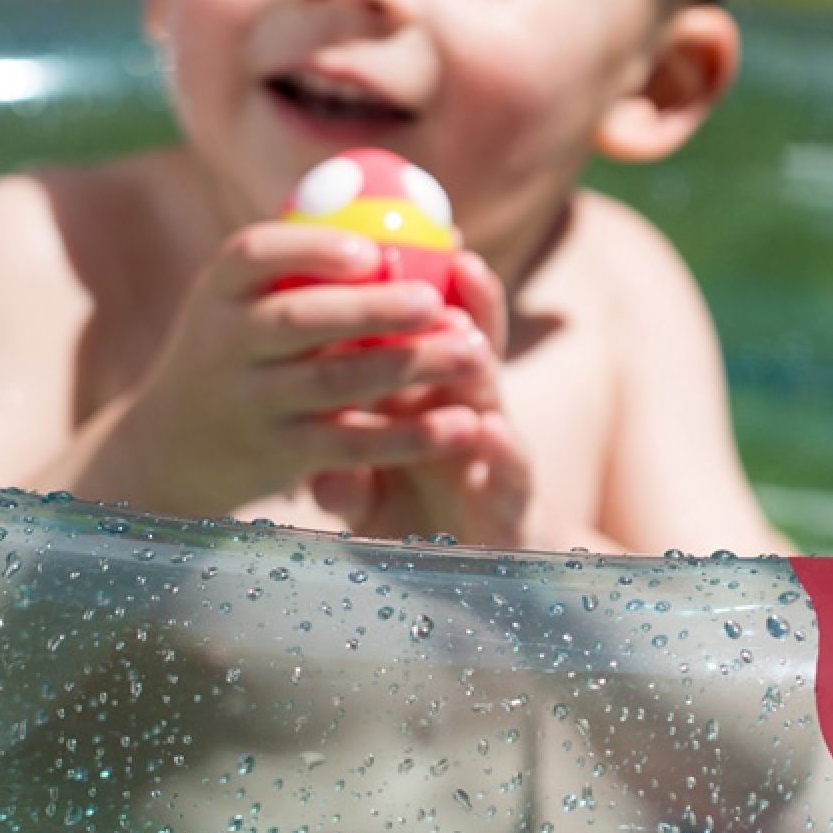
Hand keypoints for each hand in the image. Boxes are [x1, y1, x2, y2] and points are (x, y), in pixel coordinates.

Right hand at [79, 222, 504, 518]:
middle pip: (300, 320)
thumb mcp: (249, 301)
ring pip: (333, 382)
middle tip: (437, 300)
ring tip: (475, 353)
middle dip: (373, 308)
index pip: (254, 254)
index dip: (311, 247)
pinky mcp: (275, 456)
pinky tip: (461, 426)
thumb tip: (445, 226)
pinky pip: (350, 443)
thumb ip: (322, 266)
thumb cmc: (241, 351)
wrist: (173, 447)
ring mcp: (248, 402)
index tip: (371, 248)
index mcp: (220, 289)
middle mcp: (226, 342)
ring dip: (409, 366)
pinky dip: (409, 436)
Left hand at [310, 251, 532, 546]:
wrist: (458, 584)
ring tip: (467, 331)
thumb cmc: (407, 519)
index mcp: (422, 402)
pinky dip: (502, 452)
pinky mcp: (511, 507)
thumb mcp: (364, 492)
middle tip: (457, 263)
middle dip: (465, 308)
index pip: (422, 339)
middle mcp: (463, 419)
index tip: (402, 249)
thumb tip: (320, 476)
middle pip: (466, 351)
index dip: (419, 296)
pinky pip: (509, 476)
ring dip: (481, 367)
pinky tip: (490, 429)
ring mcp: (491, 460)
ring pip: (491, 402)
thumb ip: (344, 478)